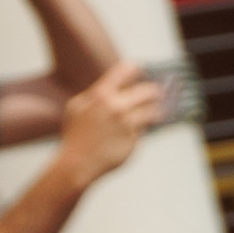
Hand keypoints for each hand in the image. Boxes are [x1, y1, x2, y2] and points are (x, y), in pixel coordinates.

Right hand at [51, 70, 166, 190]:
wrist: (78, 163)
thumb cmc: (76, 134)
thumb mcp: (77, 107)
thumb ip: (95, 94)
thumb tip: (113, 85)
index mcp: (101, 95)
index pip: (125, 71)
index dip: (135, 69)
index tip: (140, 69)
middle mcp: (117, 107)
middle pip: (148, 91)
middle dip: (153, 91)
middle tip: (157, 91)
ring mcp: (128, 124)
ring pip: (152, 110)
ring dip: (155, 109)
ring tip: (157, 108)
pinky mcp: (135, 139)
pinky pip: (143, 129)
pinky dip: (142, 127)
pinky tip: (138, 129)